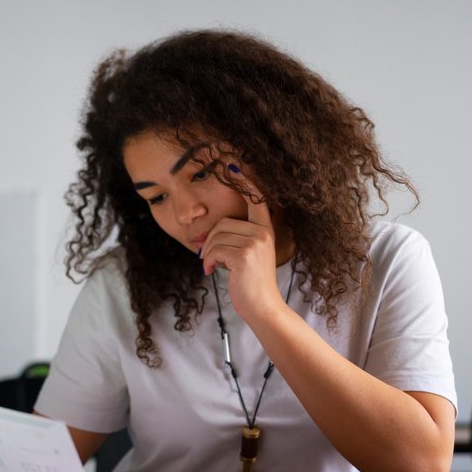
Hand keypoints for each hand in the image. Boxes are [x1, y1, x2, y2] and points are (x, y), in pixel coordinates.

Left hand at [200, 166, 286, 320]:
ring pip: (216, 237)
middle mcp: (262, 233)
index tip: (234, 164)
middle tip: (211, 259)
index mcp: (265, 230)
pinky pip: (214, 250)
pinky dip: (208, 262)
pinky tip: (211, 272)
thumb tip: (206, 236)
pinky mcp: (243, 255)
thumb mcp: (249, 256)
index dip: (246, 181)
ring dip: (209, 254)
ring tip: (213, 267)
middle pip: (223, 223)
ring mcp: (254, 243)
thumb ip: (236, 240)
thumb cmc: (252, 283)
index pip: (256, 200)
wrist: (263, 307)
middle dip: (211, 241)